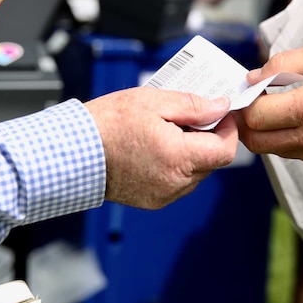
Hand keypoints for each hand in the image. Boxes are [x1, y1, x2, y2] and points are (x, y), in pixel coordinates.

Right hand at [85, 87, 238, 208]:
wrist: (74, 152)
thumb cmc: (108, 124)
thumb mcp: (154, 101)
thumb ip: (194, 106)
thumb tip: (221, 107)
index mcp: (179, 158)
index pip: (225, 150)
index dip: (227, 130)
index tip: (220, 114)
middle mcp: (175, 182)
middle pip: (211, 161)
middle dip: (206, 138)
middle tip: (186, 118)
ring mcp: (164, 195)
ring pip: (196, 173)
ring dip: (191, 153)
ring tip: (165, 133)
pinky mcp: (154, 201)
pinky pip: (178, 183)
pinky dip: (176, 166)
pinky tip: (156, 149)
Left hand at [237, 43, 302, 170]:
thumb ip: (284, 63)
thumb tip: (252, 78)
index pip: (257, 116)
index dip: (247, 102)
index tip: (250, 89)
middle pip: (256, 141)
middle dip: (248, 122)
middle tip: (253, 103)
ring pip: (271, 149)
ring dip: (265, 131)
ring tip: (274, 108)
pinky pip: (292, 153)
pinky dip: (285, 138)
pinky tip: (296, 119)